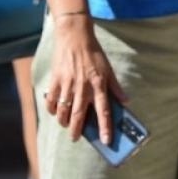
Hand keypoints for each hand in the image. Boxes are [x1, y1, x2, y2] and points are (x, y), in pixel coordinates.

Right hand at [44, 17, 125, 141]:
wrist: (74, 38)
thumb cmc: (94, 54)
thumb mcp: (109, 69)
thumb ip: (116, 87)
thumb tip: (126, 102)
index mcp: (99, 85)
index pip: (104, 111)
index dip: (105, 127)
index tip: (106, 141)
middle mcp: (83, 87)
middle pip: (79, 115)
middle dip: (77, 130)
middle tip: (76, 139)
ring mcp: (67, 85)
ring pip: (63, 110)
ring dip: (63, 121)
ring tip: (66, 126)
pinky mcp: (55, 81)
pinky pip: (51, 100)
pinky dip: (52, 109)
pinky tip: (55, 112)